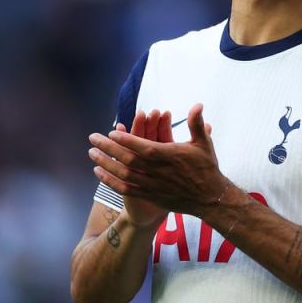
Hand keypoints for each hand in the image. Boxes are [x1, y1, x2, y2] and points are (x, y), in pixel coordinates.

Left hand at [90, 104, 227, 217]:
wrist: (210, 198)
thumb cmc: (206, 168)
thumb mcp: (203, 143)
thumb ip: (197, 123)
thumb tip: (197, 104)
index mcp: (168, 155)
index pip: (142, 145)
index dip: (125, 139)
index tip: (112, 132)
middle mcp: (157, 171)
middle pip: (127, 158)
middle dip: (108, 148)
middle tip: (92, 138)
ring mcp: (152, 185)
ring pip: (123, 174)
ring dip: (105, 163)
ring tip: (91, 154)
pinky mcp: (150, 195)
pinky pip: (125, 188)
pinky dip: (110, 181)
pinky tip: (99, 173)